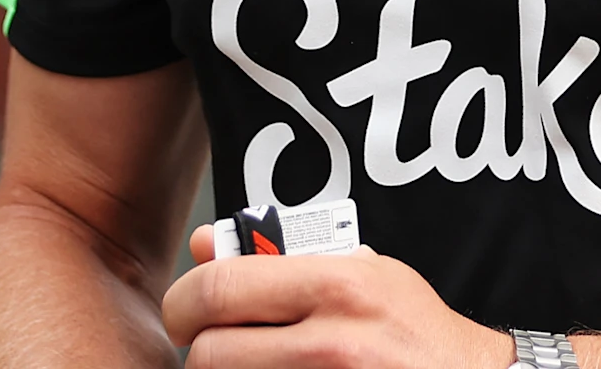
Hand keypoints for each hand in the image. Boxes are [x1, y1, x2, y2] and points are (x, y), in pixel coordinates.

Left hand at [164, 223, 514, 368]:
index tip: (186, 314)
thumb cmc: (417, 332)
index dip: (183, 303)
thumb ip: (283, 258)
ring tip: (255, 362)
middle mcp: (332, 343)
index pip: (218, 289)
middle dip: (199, 351)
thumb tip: (205, 244)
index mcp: (338, 286)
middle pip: (209, 353)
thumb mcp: (365, 273)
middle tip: (211, 348)